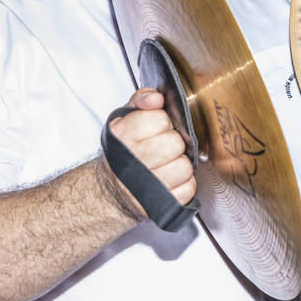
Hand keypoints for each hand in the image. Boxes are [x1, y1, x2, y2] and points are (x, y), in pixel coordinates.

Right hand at [106, 88, 196, 214]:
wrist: (112, 188)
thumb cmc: (123, 150)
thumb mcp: (125, 119)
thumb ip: (141, 100)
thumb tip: (156, 97)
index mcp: (123, 135)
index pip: (160, 119)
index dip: (162, 121)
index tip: (156, 126)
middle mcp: (133, 160)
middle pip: (175, 143)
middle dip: (173, 142)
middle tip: (163, 145)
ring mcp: (147, 185)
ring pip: (185, 167)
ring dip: (180, 163)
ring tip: (168, 162)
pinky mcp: (160, 203)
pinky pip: (188, 188)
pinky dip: (184, 183)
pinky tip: (171, 179)